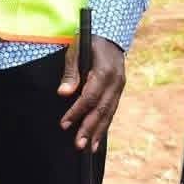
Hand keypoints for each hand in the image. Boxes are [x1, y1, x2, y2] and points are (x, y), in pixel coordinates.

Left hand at [58, 35, 126, 152]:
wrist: (111, 33)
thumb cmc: (89, 41)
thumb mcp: (76, 51)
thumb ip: (71, 73)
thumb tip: (63, 94)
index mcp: (105, 71)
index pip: (89, 97)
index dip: (76, 112)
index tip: (64, 124)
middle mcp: (115, 82)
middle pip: (102, 109)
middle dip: (89, 129)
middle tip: (79, 145)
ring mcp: (120, 87)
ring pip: (109, 113)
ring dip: (98, 132)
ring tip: (89, 149)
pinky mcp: (119, 90)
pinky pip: (112, 110)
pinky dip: (104, 124)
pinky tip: (97, 137)